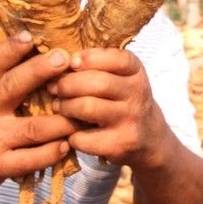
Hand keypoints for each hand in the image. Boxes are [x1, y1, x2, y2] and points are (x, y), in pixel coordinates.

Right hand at [0, 30, 76, 191]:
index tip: (30, 35)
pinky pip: (32, 159)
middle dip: (40, 71)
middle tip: (65, 59)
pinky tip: (69, 143)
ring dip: (63, 119)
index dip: (9, 49)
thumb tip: (43, 48)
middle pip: (12, 87)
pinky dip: (53, 151)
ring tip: (84, 108)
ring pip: (33, 128)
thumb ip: (4, 76)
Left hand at [46, 47, 167, 168]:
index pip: (117, 59)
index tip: (72, 62)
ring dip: (65, 107)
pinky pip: (83, 137)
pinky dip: (71, 135)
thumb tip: (59, 59)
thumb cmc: (122, 100)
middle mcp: (138, 95)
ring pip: (87, 107)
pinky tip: (71, 131)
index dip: (90, 58)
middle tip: (54, 88)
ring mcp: (130, 120)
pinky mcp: (120, 145)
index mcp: (137, 73)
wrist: (149, 138)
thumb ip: (97, 66)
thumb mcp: (121, 77)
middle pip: (97, 83)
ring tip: (59, 107)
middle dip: (67, 84)